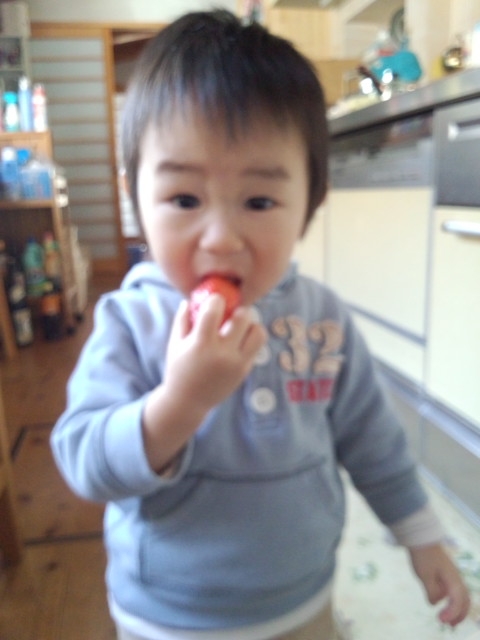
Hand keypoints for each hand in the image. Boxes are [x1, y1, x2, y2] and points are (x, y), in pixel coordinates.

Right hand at [165, 293, 266, 413]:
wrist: (188, 402)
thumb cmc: (179, 369)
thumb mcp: (175, 343)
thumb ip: (183, 319)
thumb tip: (191, 299)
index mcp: (201, 344)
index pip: (214, 310)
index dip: (216, 300)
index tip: (215, 301)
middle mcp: (222, 353)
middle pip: (243, 317)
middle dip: (238, 310)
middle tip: (232, 313)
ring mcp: (236, 363)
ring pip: (258, 331)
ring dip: (250, 324)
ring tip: (240, 327)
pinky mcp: (245, 370)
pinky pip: (257, 346)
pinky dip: (251, 339)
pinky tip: (239, 340)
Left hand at [409, 543, 469, 625]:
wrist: (421, 537)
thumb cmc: (423, 556)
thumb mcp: (425, 576)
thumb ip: (431, 592)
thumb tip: (434, 603)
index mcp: (453, 580)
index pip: (457, 602)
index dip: (452, 613)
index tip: (441, 620)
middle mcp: (456, 578)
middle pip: (464, 600)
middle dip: (459, 614)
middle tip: (450, 625)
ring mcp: (452, 574)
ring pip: (460, 594)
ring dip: (456, 608)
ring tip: (447, 618)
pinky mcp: (446, 572)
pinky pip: (453, 588)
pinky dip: (451, 599)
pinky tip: (441, 600)